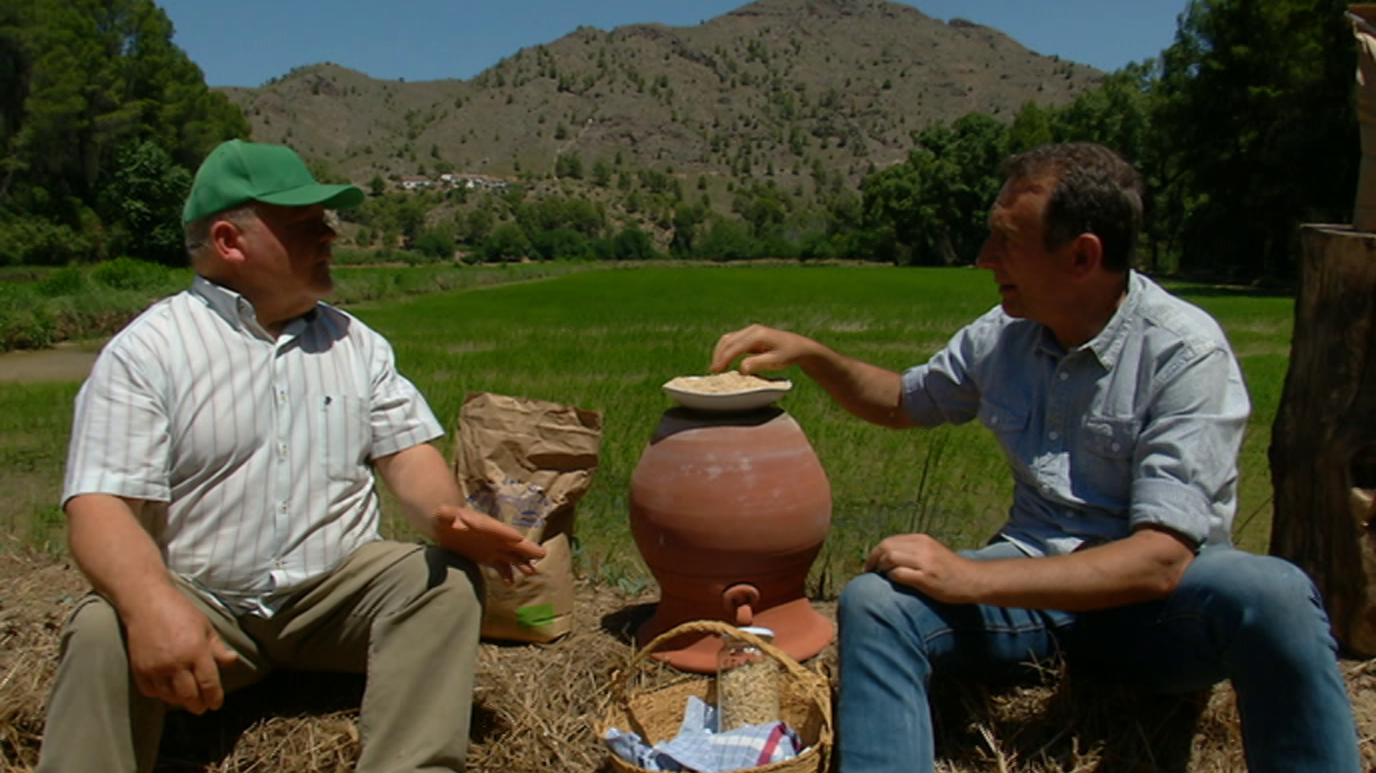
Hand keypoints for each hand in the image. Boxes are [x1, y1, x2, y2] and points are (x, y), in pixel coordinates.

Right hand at [122, 588, 237, 714]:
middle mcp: (176, 663)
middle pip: (189, 696)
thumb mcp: (205, 627)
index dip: (214, 697)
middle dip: (198, 705)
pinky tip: (168, 692)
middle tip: (203, 707)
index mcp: (196, 651)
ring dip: (181, 702)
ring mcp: (156, 668)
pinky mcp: (140, 670)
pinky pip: (152, 692)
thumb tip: (232, 661)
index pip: (208, 683)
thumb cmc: (180, 612)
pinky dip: (161, 695)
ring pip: (170, 698)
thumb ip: (217, 648)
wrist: (147, 604)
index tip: (216, 704)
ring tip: (187, 700)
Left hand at [434, 505, 545, 581]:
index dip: (507, 533)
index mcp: (483, 524)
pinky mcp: (488, 557)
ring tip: (531, 572)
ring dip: (522, 563)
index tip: (519, 539)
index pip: (496, 529)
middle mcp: (492, 535)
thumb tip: (454, 520)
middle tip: (541, 554)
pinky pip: (501, 566)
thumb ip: (447, 515)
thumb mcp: (444, 514)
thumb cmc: (445, 517)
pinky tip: (510, 583)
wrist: (445, 523)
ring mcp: (492, 547)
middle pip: (512, 541)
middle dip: (526, 548)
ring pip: (511, 555)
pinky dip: (506, 574)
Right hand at [710, 324, 816, 375]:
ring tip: (716, 368)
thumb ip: (758, 363)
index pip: (735, 346)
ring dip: (720, 353)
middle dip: (718, 355)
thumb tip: (741, 368)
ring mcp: (750, 332)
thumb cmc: (789, 354)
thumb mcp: (775, 361)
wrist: (799, 347)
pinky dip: (726, 351)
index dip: (723, 358)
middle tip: (713, 372)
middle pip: (728, 341)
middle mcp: (752, 330)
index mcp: (757, 334)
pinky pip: (733, 342)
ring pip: (728, 340)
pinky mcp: (750, 337)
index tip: (716, 370)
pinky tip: (723, 363)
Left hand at [864, 534, 978, 603]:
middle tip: (870, 571)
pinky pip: (900, 574)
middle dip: (873, 559)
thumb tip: (887, 557)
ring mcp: (925, 563)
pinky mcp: (927, 578)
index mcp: (921, 539)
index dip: (875, 553)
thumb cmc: (950, 569)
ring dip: (882, 568)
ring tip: (881, 577)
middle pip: (886, 547)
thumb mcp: (931, 552)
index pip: (889, 541)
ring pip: (891, 558)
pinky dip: (892, 577)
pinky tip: (894, 581)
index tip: (871, 564)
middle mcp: (922, 547)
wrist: (973, 580)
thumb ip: (913, 551)